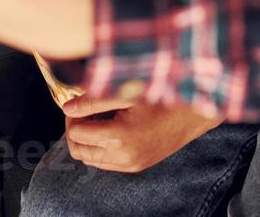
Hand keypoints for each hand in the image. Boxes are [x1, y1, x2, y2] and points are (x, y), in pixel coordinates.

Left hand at [62, 93, 220, 172]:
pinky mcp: (137, 166)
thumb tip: (66, 108)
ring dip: (87, 140)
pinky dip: (100, 148)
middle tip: (84, 110)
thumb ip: (94, 100)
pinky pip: (106, 163)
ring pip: (90, 159)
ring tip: (98, 118)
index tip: (80, 102)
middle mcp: (123, 156)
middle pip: (79, 150)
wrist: (193, 114)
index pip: (75, 133)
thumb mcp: (126, 92)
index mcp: (119, 136)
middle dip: (75, 129)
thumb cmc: (161, 96)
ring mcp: (130, 164)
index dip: (73, 116)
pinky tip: (110, 128)